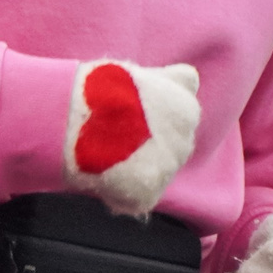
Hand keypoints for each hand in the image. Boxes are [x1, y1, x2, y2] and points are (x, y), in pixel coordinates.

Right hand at [64, 60, 202, 216]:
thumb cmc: (103, 88)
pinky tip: (101, 175)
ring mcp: (168, 171)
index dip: (151, 121)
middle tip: (113, 139)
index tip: (128, 118)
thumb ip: (170, 80)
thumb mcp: (144, 72)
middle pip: (168, 150)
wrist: (81, 115)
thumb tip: (190, 79)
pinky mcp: (147, 195)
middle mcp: (185, 142)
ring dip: (134, 170)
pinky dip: (120, 192)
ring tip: (104, 157)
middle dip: (147, 148)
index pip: (177, 123)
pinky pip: (135, 199)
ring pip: (153, 176)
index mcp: (186, 110)